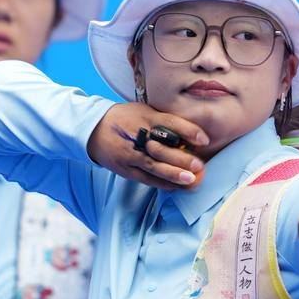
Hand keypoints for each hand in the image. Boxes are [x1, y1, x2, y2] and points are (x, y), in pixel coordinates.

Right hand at [87, 103, 208, 189]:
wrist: (93, 129)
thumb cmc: (126, 119)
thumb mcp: (145, 111)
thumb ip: (165, 121)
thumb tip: (192, 134)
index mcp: (144, 117)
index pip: (169, 122)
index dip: (188, 131)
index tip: (204, 140)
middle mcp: (136, 136)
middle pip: (161, 149)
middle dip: (181, 159)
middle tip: (199, 165)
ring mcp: (129, 155)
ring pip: (153, 167)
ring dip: (173, 175)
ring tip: (190, 180)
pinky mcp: (125, 169)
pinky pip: (146, 179)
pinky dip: (163, 183)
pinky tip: (177, 186)